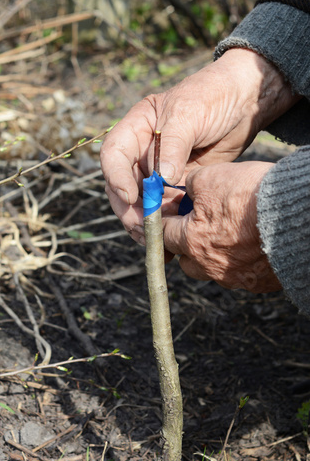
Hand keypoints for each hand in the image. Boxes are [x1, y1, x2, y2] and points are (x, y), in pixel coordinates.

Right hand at [101, 48, 296, 242]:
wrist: (245, 102)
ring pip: (143, 202)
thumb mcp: (189, 113)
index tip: (130, 196)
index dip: (116, 177)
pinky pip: (165, 208)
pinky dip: (165, 224)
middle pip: (123, 184)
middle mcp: (143, 152)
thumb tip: (160, 180)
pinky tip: (171, 240)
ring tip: (157, 242)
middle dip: (130, 208)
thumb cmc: (213, 96)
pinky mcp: (177, 186)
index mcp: (137, 128)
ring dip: (146, 222)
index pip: (114, 154)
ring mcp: (159, 171)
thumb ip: (173, 145)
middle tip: (143, 228)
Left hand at [163, 161, 280, 292]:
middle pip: (187, 260)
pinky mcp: (258, 283)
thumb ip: (191, 185)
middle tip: (200, 226)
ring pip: (213, 270)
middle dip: (188, 244)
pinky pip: (242, 274)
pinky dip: (242, 262)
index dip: (166, 221)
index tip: (170, 215)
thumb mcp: (212, 177)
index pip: (164, 234)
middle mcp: (209, 266)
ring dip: (215, 255)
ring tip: (229, 235)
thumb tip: (187, 190)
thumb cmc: (251, 195)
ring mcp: (235, 278)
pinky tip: (253, 244)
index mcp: (191, 241)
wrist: (297, 217)